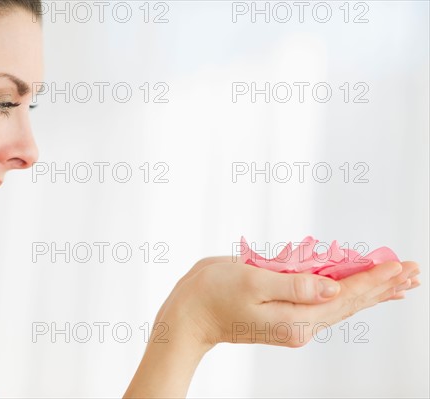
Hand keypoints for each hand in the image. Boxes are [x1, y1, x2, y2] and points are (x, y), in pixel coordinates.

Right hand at [156, 257, 419, 349]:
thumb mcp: (252, 283)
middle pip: (350, 303)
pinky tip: (357, 292)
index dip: (373, 279)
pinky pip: (325, 304)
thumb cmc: (213, 294)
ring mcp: (293, 322)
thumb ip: (294, 285)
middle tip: (414, 272)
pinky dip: (347, 294)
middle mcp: (300, 325)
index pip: (344, 296)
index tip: (400, 265)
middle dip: (382, 286)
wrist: (188, 316)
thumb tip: (333, 286)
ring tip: (399, 283)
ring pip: (341, 304)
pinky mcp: (285, 315)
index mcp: (295, 319)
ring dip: (370, 291)